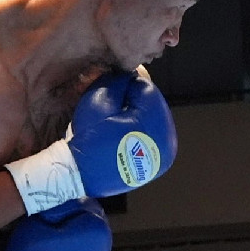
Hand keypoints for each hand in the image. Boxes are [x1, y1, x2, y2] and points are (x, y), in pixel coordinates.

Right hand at [5, 72, 177, 213]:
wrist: (80, 175)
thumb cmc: (90, 136)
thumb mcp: (100, 98)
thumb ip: (118, 81)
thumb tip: (128, 75)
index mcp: (157, 122)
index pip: (147, 88)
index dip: (126, 85)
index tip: (110, 91)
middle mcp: (169, 139)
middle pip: (153, 105)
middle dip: (134, 101)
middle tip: (112, 107)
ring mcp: (166, 154)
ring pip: (154, 121)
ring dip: (137, 116)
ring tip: (116, 122)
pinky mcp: (159, 164)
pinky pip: (153, 138)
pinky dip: (141, 132)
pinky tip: (123, 135)